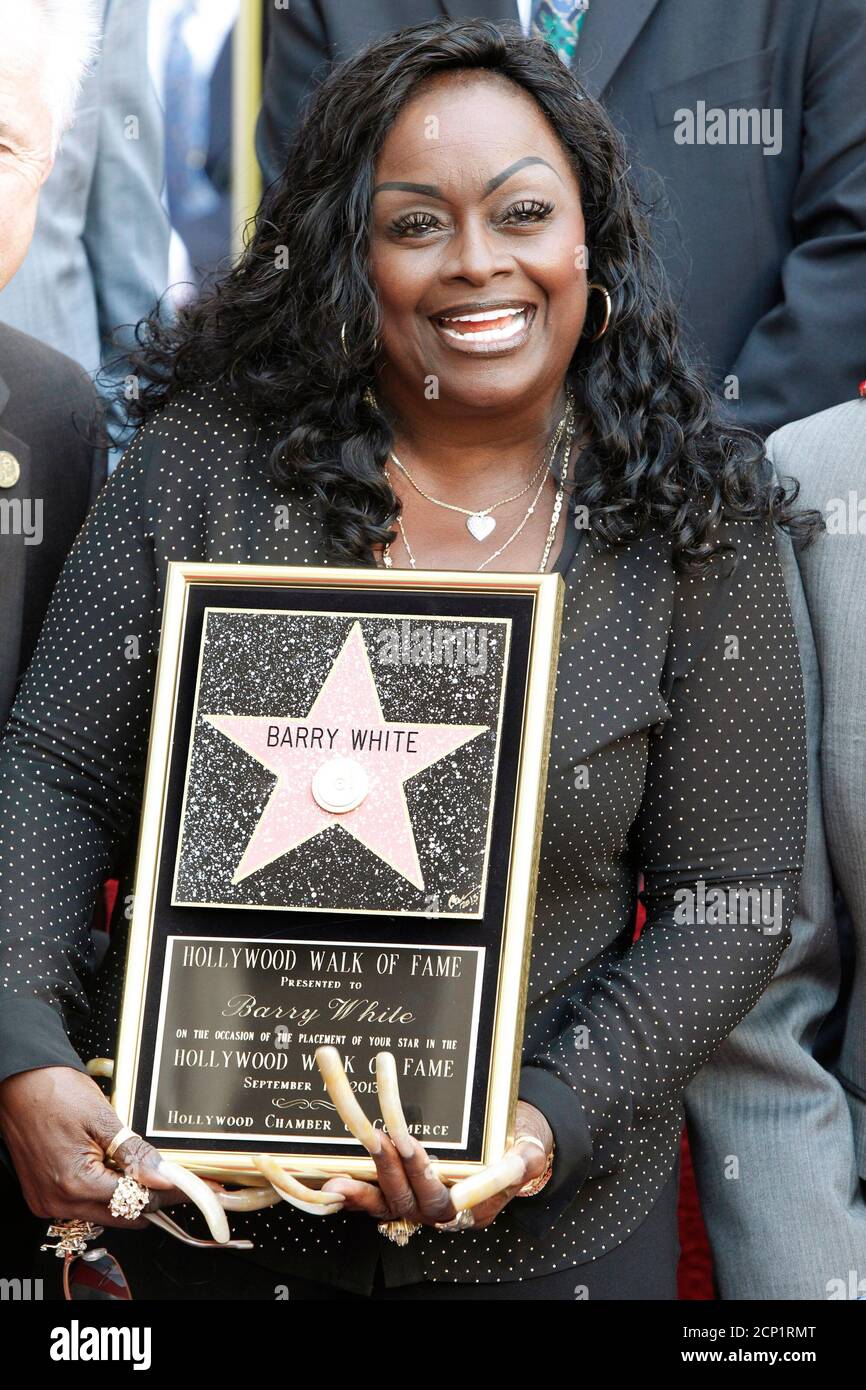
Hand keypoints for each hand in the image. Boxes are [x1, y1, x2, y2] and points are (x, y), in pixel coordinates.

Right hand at [0, 1067, 188, 1227]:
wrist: (18, 1084)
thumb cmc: (54, 1093)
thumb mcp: (102, 1119)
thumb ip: (133, 1153)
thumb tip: (162, 1175)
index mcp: (76, 1183)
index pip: (135, 1202)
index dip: (166, 1195)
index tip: (188, 1188)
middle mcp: (59, 1201)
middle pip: (120, 1215)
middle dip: (149, 1199)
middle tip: (173, 1180)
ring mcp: (48, 1202)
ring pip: (102, 1213)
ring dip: (125, 1196)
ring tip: (139, 1168)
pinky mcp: (43, 1196)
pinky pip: (82, 1205)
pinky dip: (102, 1192)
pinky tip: (112, 1170)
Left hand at [318, 1082, 552, 1231]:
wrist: (507, 1152)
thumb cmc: (515, 1153)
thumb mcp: (526, 1157)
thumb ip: (518, 1165)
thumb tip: (514, 1164)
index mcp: (471, 1210)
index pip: (447, 1204)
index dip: (428, 1179)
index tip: (422, 1157)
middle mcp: (439, 1212)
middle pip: (411, 1201)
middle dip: (394, 1169)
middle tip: (384, 1135)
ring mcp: (416, 1202)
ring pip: (386, 1205)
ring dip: (361, 1192)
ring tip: (337, 1180)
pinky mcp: (399, 1189)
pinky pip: (374, 1197)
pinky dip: (353, 1192)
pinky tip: (331, 1183)